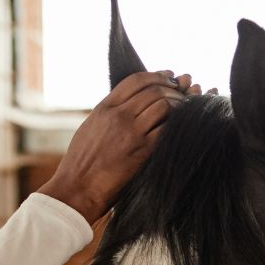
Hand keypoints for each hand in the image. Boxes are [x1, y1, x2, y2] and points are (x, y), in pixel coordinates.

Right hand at [38, 71, 204, 223]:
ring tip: (186, 110)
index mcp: (105, 107)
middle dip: (173, 89)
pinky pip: (167, 128)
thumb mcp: (90, 129)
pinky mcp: (142, 151)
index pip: (136, 80)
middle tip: (183, 94)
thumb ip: (109, 115)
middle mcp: (119, 115)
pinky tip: (184, 127)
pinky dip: (179, 124)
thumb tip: (125, 107)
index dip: (157, 75)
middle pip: (154, 90)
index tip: (169, 77)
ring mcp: (131, 132)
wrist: (77, 189)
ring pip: (164, 105)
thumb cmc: (81, 164)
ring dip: (179, 105)